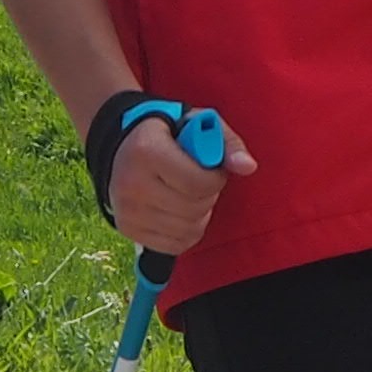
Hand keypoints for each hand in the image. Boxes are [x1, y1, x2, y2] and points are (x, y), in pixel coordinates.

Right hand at [108, 114, 254, 257]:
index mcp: (146, 151)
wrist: (124, 149)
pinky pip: (176, 244)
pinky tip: (181, 212)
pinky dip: (188, 231)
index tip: (211, 168)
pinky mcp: (127, 229)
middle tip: (199, 180)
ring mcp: (127, 210)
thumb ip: (229, 144)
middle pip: (194, 208)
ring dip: (200, 214)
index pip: (197, 183)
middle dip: (208, 195)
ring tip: (189, 195)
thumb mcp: (200, 126)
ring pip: (189, 229)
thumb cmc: (170, 137)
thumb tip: (248, 167)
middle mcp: (131, 184)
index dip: (216, 178)